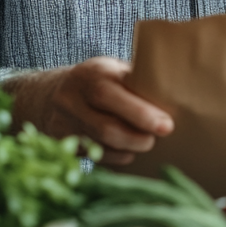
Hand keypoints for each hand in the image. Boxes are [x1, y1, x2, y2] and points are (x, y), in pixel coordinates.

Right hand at [6, 56, 173, 165]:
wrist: (46, 94)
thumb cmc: (96, 81)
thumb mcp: (112, 69)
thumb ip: (136, 80)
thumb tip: (178, 91)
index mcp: (91, 73)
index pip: (110, 94)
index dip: (140, 113)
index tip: (166, 125)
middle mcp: (71, 97)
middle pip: (106, 127)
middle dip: (137, 138)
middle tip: (155, 139)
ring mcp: (62, 122)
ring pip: (100, 146)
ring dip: (128, 149)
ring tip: (144, 143)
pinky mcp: (59, 143)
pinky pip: (92, 156)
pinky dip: (114, 157)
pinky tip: (126, 151)